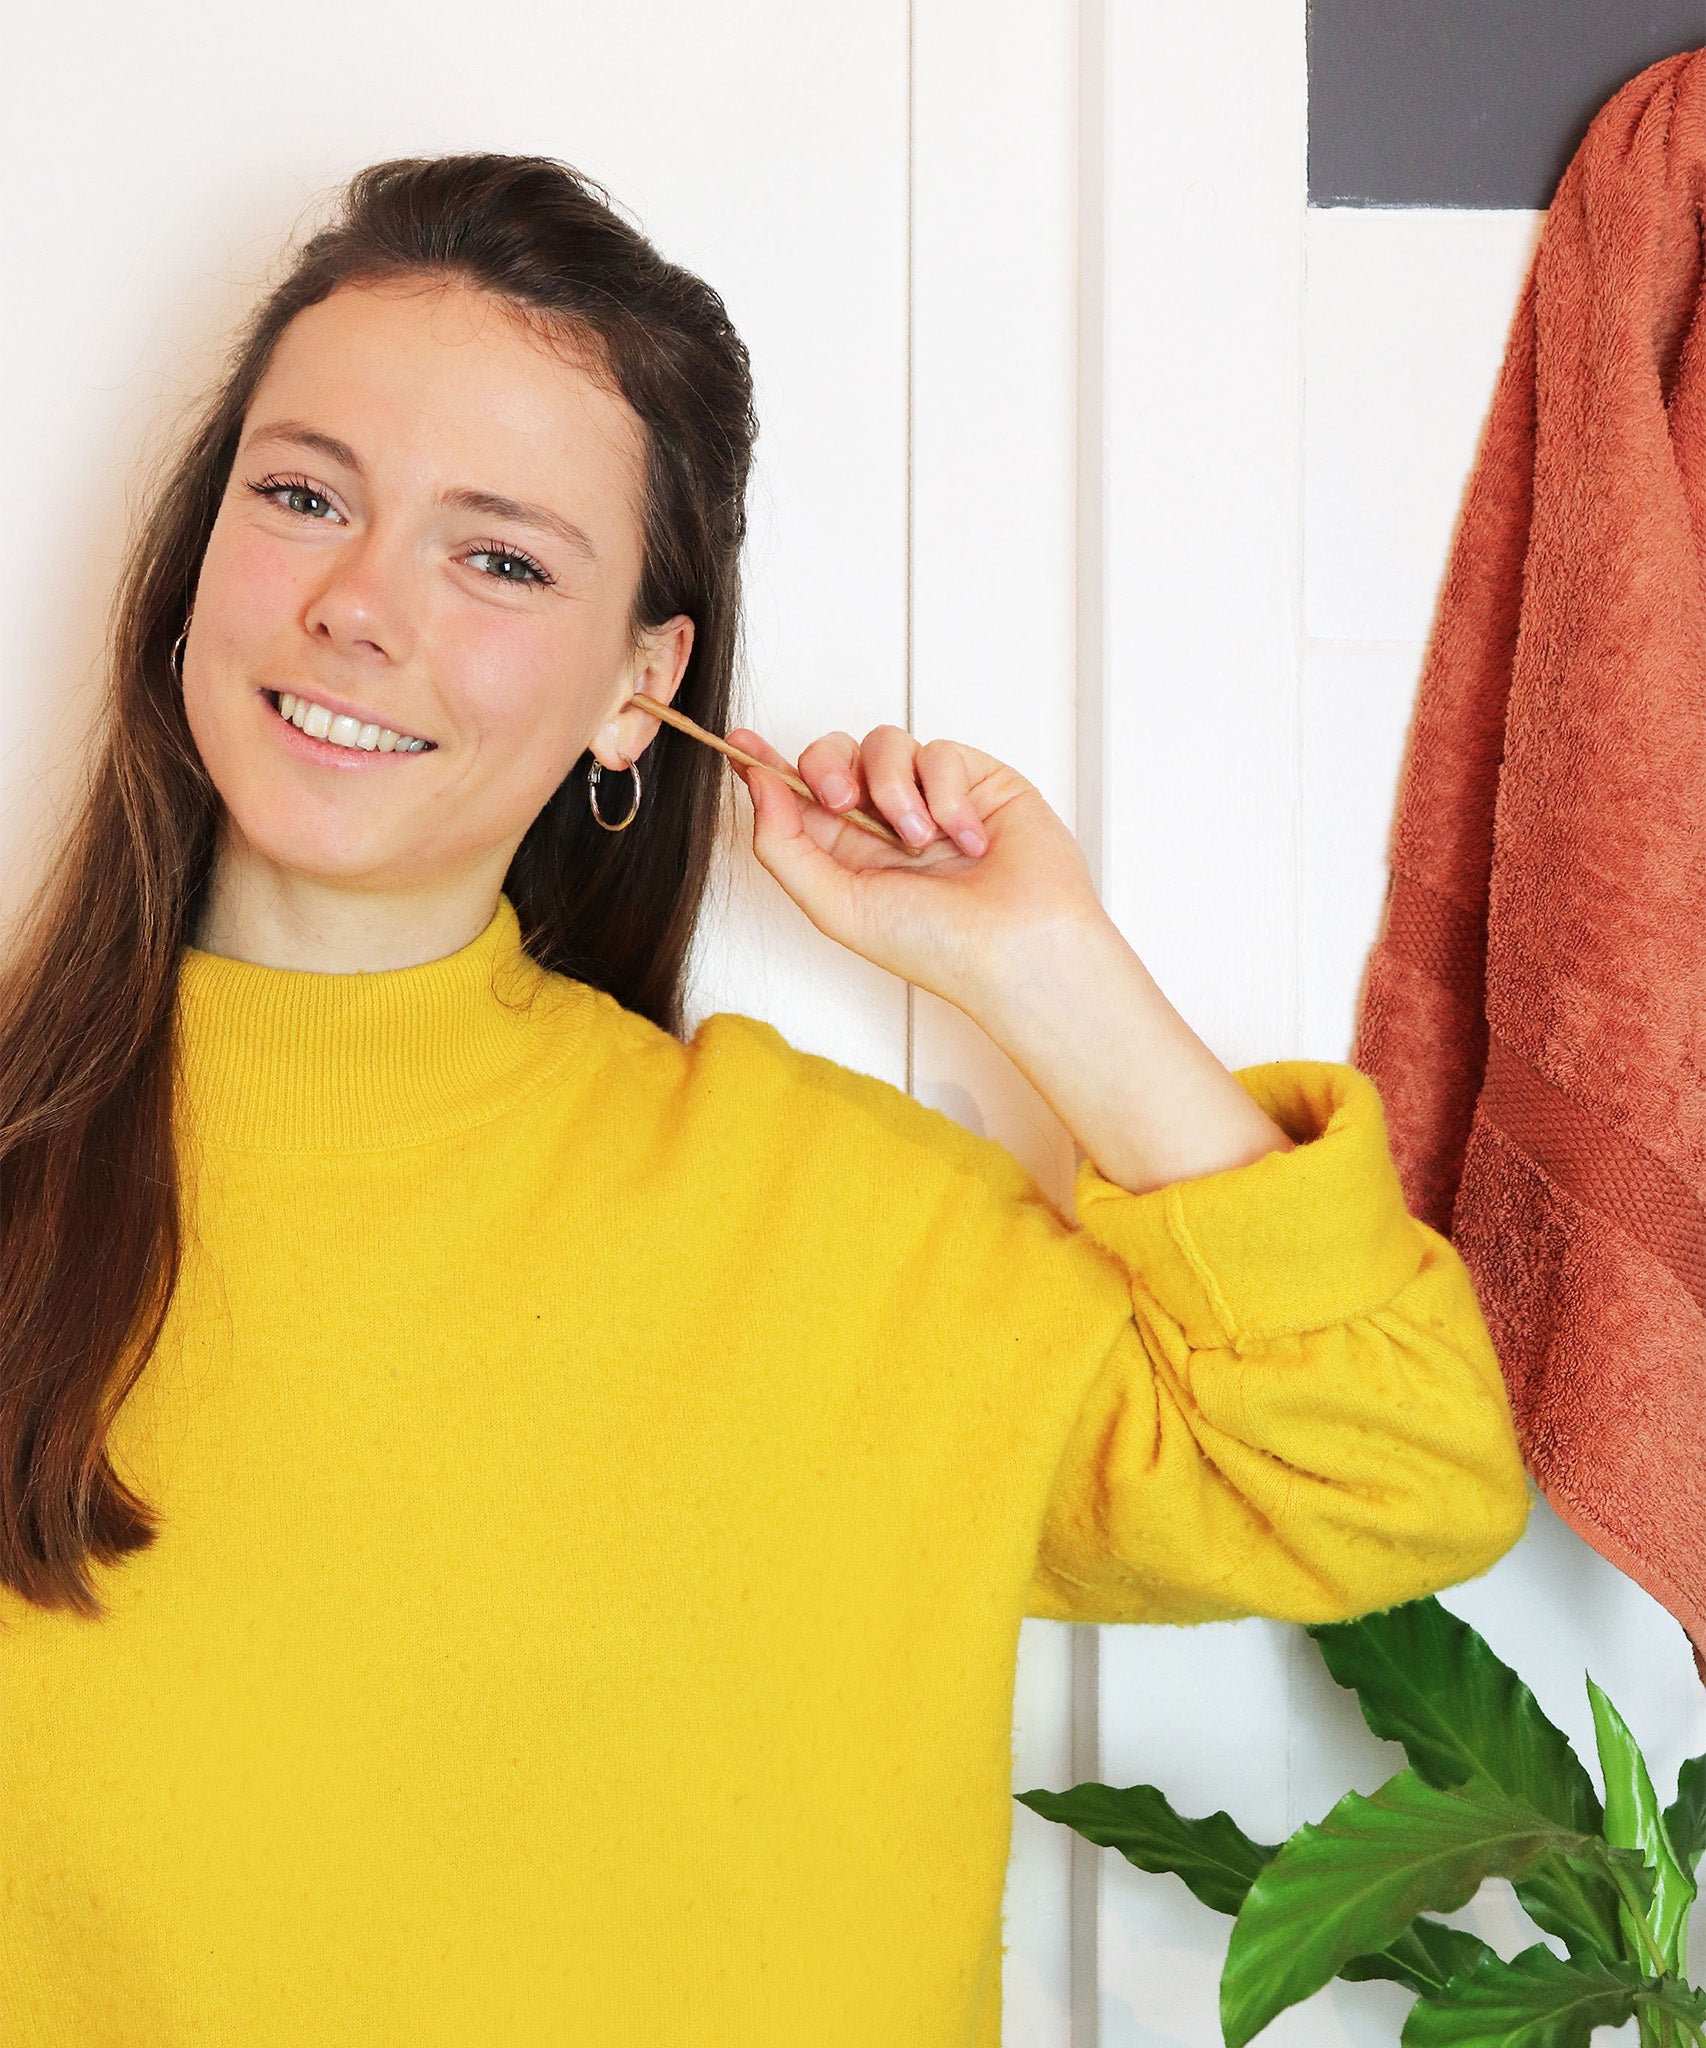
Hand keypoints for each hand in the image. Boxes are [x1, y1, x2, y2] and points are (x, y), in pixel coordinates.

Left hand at [724, 722, 1105, 1012]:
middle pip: (833, 754)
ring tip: (922, 842)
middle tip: (843, 800)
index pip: (795, 794)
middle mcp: (882, 821)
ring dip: (898, 791)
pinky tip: (968, 840)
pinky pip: (940, 752)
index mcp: (844, 853)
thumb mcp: (836, 906)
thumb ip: (784, 846)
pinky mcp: (975, 779)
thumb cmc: (936, 946)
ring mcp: (929, 796)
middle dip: (828, 767)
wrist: (1019, 947)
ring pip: (885, 744)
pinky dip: (948, 796)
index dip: (767, 765)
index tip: (740, 742)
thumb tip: (756, 786)